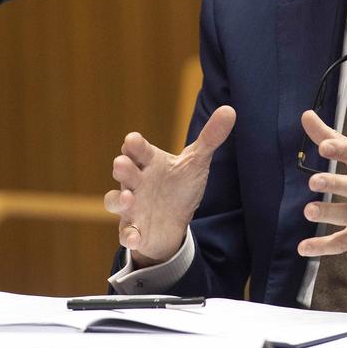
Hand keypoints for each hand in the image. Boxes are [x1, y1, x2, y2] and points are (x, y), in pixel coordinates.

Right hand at [104, 105, 235, 267]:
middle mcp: (136, 182)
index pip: (138, 149)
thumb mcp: (196, 162)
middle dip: (122, 168)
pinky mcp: (133, 229)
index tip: (132, 140)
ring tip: (128, 199)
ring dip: (119, 200)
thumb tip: (230, 109)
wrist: (172, 222)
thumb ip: (210, 137)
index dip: (134, 145)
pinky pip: (126, 233)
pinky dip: (128, 235)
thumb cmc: (179, 186)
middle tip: (122, 164)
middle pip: (124, 172)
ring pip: (116, 201)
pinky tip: (135, 238)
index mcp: (149, 162)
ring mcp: (132, 206)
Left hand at [296, 110, 346, 262]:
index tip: (324, 146)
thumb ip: (335, 140)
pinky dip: (324, 247)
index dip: (343, 151)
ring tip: (309, 211)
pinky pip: (344, 243)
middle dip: (337, 184)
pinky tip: (304, 247)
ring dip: (330, 213)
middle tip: (314, 181)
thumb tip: (306, 116)